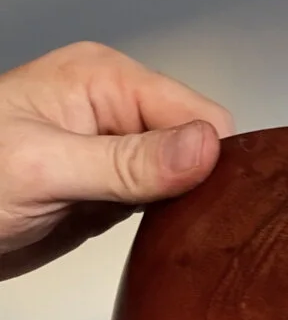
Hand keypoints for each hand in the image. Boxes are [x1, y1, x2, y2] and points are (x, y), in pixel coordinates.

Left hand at [0, 41, 232, 277]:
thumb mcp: (47, 169)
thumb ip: (130, 162)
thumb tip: (206, 148)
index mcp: (105, 80)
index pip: (198, 113)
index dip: (207, 159)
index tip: (193, 200)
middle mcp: (116, 109)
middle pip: (199, 144)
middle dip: (196, 185)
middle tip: (168, 223)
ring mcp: (114, 152)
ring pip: (185, 176)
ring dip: (181, 207)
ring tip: (153, 232)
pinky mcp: (109, 190)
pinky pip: (161, 201)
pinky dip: (165, 222)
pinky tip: (151, 240)